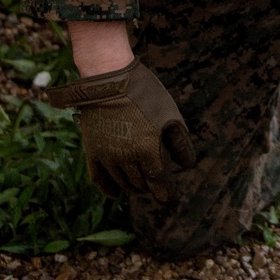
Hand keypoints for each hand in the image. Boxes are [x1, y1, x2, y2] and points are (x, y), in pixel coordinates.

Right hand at [48, 59, 195, 202]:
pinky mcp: (92, 151)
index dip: (167, 196)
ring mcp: (107, 156)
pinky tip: (116, 193)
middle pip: (142, 184)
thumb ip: (180, 143)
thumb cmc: (144, 93)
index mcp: (148, 150)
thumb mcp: (170, 114)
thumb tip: (187, 166)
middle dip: (152, 188)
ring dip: (135, 187)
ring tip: (142, 186)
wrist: (108, 78)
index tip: (171, 202)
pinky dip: (109, 189)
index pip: (160, 184)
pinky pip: (100, 179)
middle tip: (158, 187)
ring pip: (123, 183)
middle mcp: (126, 158)